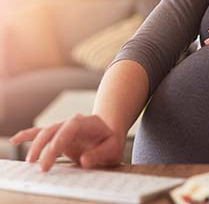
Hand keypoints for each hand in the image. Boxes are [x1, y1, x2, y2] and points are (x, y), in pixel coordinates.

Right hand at [9, 114, 124, 171]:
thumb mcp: (113, 149)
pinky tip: (15, 140)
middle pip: (55, 129)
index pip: (71, 127)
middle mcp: (74, 122)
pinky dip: (28, 135)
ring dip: (35, 145)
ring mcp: (64, 128)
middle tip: (42, 168)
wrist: (109, 137)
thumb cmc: (111, 144)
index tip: (51, 156)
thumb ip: (100, 153)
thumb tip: (84, 159)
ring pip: (46, 132)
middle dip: (45, 147)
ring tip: (30, 162)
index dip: (59, 140)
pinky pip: (41, 133)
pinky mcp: (57, 136)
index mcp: (89, 123)